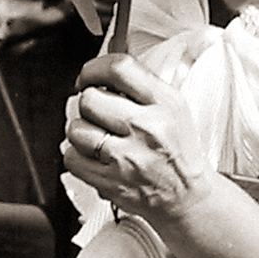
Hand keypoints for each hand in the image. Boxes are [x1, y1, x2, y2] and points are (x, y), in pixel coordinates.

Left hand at [62, 53, 213, 226]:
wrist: (187, 196)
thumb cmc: (176, 149)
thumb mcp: (172, 107)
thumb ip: (139, 83)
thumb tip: (104, 61)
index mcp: (164, 103)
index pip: (118, 68)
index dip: (93, 69)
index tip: (88, 76)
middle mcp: (147, 128)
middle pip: (90, 99)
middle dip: (88, 103)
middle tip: (98, 113)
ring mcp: (128, 157)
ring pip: (76, 128)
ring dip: (81, 131)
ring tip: (98, 136)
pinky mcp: (111, 181)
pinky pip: (71, 157)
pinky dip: (76, 155)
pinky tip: (94, 155)